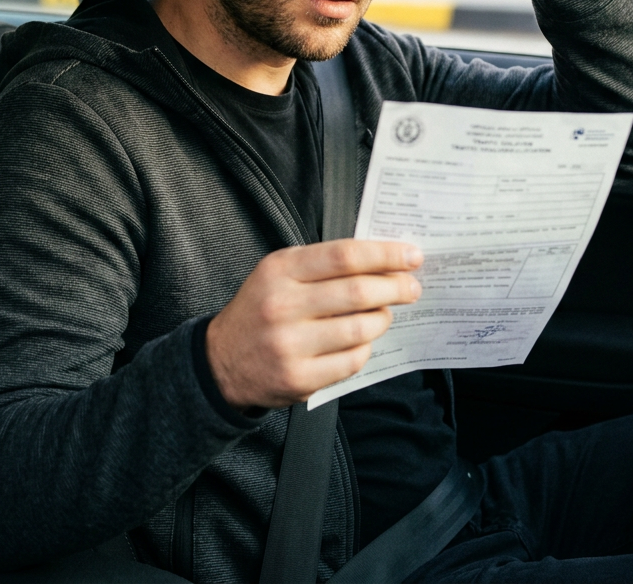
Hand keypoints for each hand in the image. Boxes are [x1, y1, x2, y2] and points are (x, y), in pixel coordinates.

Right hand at [205, 238, 422, 409]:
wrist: (221, 361)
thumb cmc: (261, 309)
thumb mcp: (279, 272)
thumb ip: (323, 263)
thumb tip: (383, 259)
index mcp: (280, 270)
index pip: (344, 256)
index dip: (385, 254)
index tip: (411, 255)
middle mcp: (283, 305)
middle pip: (358, 291)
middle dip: (396, 287)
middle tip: (411, 287)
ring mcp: (290, 345)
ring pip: (361, 328)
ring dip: (383, 318)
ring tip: (384, 313)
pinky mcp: (299, 379)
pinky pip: (352, 361)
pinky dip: (365, 348)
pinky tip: (362, 340)